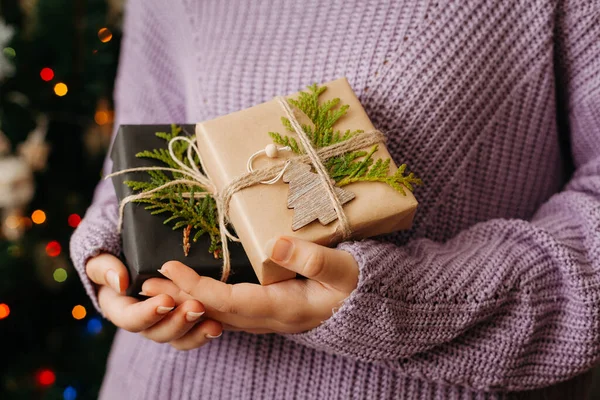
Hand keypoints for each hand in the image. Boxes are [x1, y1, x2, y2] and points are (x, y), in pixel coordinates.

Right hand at [85, 253, 222, 349]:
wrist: (129, 260)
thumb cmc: (112, 258)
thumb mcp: (100, 260)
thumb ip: (103, 268)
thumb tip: (120, 282)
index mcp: (119, 310)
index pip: (130, 319)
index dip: (148, 314)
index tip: (166, 301)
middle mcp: (142, 322)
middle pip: (158, 333)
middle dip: (177, 322)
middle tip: (196, 307)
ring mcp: (163, 323)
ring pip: (178, 338)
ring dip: (195, 332)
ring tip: (214, 324)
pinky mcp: (182, 320)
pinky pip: (192, 334)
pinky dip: (205, 332)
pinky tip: (218, 326)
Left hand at [141, 236, 358, 335]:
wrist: (365, 304)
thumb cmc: (354, 283)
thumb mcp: (341, 268)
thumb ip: (312, 257)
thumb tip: (275, 244)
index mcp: (283, 307)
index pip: (229, 301)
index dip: (197, 287)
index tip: (169, 268)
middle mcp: (269, 319)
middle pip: (214, 311)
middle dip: (179, 297)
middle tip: (144, 282)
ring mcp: (266, 319)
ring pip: (218, 313)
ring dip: (186, 300)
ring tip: (158, 285)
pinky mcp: (267, 312)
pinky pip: (228, 312)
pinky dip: (204, 302)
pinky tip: (189, 293)